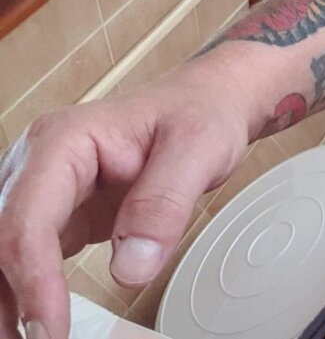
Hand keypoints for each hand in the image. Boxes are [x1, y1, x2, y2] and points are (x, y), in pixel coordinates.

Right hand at [0, 70, 253, 338]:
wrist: (206, 105)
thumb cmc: (199, 115)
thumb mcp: (197, 151)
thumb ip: (163, 206)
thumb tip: (131, 268)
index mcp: (65, 141)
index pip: (27, 219)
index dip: (32, 280)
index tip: (49, 328)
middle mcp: (42, 164)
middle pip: (2, 238)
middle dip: (7, 298)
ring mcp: (47, 189)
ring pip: (7, 250)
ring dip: (9, 299)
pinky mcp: (61, 212)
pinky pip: (32, 255)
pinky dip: (30, 291)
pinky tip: (41, 322)